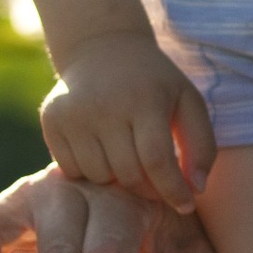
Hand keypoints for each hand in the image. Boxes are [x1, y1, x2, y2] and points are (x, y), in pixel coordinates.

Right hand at [40, 27, 217, 211]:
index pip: (157, 161)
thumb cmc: (154, 83)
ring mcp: (73, 113)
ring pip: (99, 177)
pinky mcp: (51, 120)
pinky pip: (72, 170)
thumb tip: (196, 189)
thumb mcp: (188, 102)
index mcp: (144, 99)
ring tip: (127, 156)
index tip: (186, 205)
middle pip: (128, 174)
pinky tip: (102, 150)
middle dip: (148, 188)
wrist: (102, 48)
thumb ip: (202, 145)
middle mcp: (104, 106)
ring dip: (117, 178)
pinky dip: (90, 171)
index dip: (174, 190)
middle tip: (157, 182)